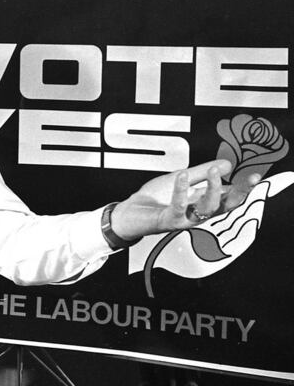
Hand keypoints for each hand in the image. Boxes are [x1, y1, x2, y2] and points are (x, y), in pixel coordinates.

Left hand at [111, 159, 260, 240]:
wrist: (129, 213)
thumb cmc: (154, 198)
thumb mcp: (180, 179)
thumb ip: (201, 173)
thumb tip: (227, 164)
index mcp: (202, 202)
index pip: (228, 196)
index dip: (243, 187)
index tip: (255, 176)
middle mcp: (197, 212)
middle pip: (225, 206)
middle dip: (239, 193)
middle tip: (248, 179)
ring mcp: (184, 219)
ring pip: (207, 209)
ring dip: (212, 189)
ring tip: (213, 171)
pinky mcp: (169, 221)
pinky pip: (178, 207)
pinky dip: (181, 190)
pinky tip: (183, 176)